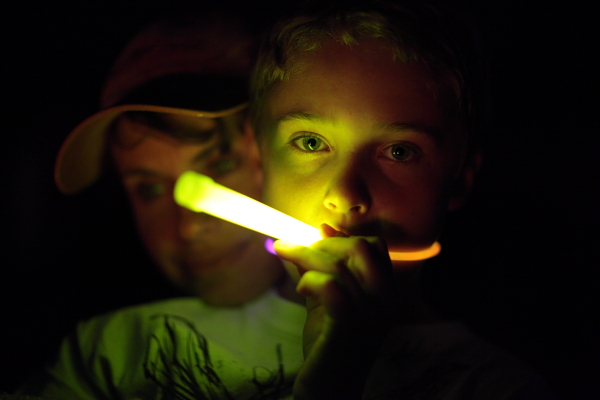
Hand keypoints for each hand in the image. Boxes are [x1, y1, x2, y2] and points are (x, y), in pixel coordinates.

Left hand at [274, 225, 397, 399]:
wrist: (329, 390)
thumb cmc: (330, 344)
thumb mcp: (328, 300)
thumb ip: (325, 268)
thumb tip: (318, 231)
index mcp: (385, 293)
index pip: (376, 246)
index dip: (344, 235)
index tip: (317, 234)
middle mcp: (384, 302)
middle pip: (361, 248)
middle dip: (325, 242)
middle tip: (296, 248)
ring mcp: (369, 316)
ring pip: (339, 266)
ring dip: (305, 255)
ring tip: (286, 258)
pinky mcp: (347, 329)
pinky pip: (332, 287)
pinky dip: (311, 279)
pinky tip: (301, 288)